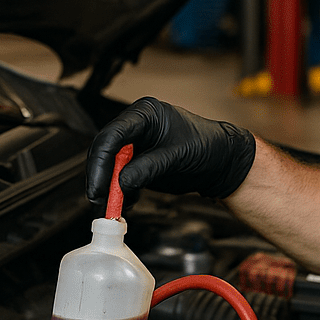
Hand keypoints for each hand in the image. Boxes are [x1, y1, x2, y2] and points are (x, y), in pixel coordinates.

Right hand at [86, 97, 255, 204]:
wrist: (220, 161)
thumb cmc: (207, 146)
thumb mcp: (178, 156)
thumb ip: (149, 167)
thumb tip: (122, 181)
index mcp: (145, 114)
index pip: (113, 135)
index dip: (101, 162)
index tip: (99, 185)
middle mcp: (135, 127)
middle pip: (105, 151)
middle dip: (101, 177)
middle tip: (100, 199)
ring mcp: (135, 145)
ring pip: (108, 166)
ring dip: (109, 187)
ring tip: (114, 205)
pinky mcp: (137, 162)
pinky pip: (119, 177)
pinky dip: (120, 192)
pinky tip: (128, 201)